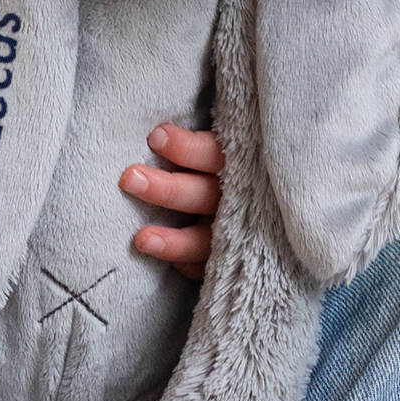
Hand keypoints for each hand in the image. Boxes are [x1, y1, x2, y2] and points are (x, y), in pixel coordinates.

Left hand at [120, 124, 224, 280]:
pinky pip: (207, 268)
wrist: (270, 210)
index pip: (214, 155)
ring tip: (141, 240)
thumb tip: (152, 132)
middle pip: (203, 195)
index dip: (186, 148)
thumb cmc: (216, 166)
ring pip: (205, 240)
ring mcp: (235, 232)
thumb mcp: (217, 147)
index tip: (155, 137)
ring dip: (174, 242)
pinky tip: (170, 266)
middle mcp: (238, 198)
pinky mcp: (227, 259)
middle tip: (129, 178)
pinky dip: (188, 265)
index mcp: (237, 163)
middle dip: (166, 189)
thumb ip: (194, 143)